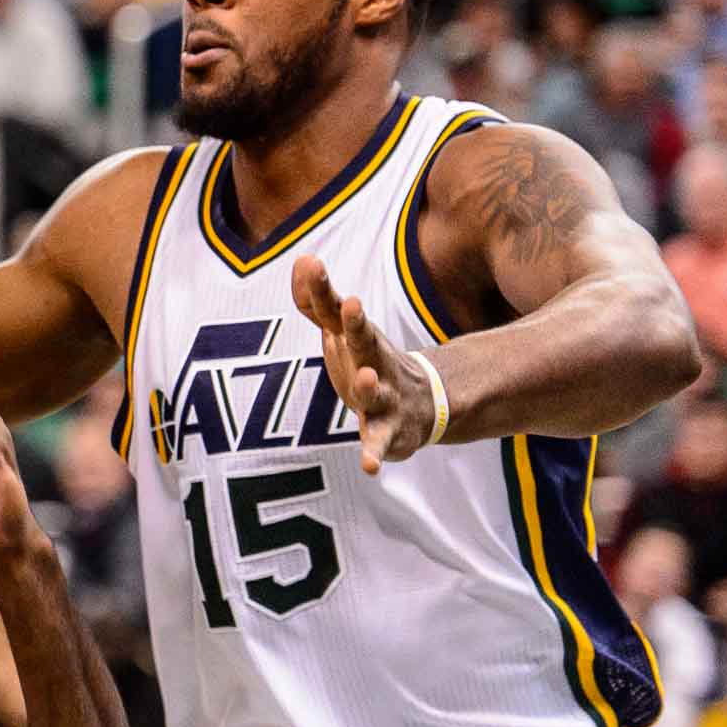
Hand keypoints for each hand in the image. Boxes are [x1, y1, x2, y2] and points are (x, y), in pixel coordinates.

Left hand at [291, 254, 435, 474]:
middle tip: (350, 304)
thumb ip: (318, 301)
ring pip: (375, 393)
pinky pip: (381, 443)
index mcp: (359, 340)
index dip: (326, 292)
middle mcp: (374, 365)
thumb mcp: (342, 333)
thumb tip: (302, 259)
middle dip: (356, 325)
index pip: (338, 312)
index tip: (314, 266)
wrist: (423, 405)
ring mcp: (385, 398)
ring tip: (362, 377)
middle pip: (365, 343)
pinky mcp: (390, 433)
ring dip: (368, 385)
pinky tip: (367, 467)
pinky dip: (374, 453)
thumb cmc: (369, 363)